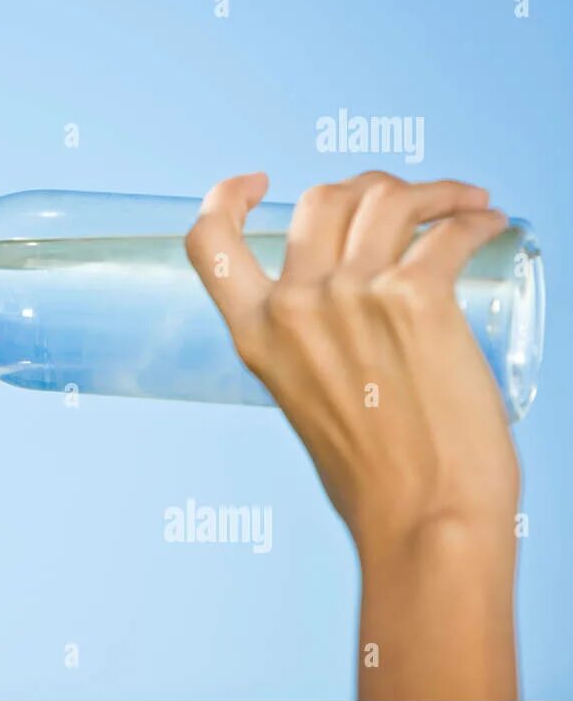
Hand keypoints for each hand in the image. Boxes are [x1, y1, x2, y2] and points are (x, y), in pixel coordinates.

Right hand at [185, 170, 520, 698]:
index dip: (227, 194)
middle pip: (320, 199)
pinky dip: (475, 220)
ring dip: (431, 190)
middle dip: (367, 187)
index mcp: (255, 334)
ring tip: (463, 204)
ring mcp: (352, 296)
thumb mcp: (303, 402)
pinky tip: (490, 225)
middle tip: (407, 202)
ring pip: (384, 197)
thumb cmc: (375, 481)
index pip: (210, 241)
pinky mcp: (416, 299)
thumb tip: (349, 313)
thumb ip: (306, 348)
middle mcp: (294, 304)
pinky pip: (449, 231)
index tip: (260, 180)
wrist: (423, 520)